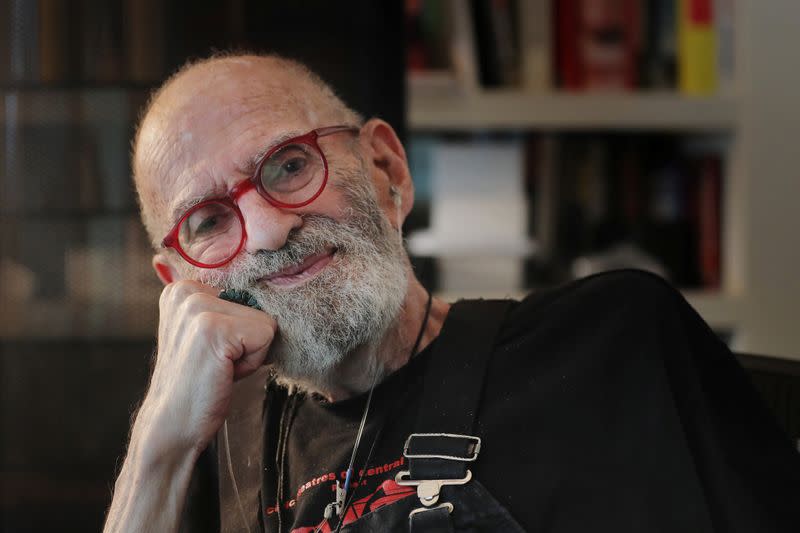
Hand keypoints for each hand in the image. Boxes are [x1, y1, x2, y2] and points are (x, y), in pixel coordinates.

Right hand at [134, 280, 275, 461]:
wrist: (172, 426)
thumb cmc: (198, 382)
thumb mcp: (210, 334)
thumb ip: (229, 307)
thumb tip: (270, 288)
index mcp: (183, 287)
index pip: (249, 289)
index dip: (243, 326)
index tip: (217, 349)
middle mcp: (186, 289)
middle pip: (259, 303)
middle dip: (248, 338)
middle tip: (218, 361)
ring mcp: (196, 306)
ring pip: (265, 320)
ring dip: (250, 351)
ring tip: (219, 367)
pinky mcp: (211, 327)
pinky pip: (265, 335)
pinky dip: (252, 362)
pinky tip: (223, 373)